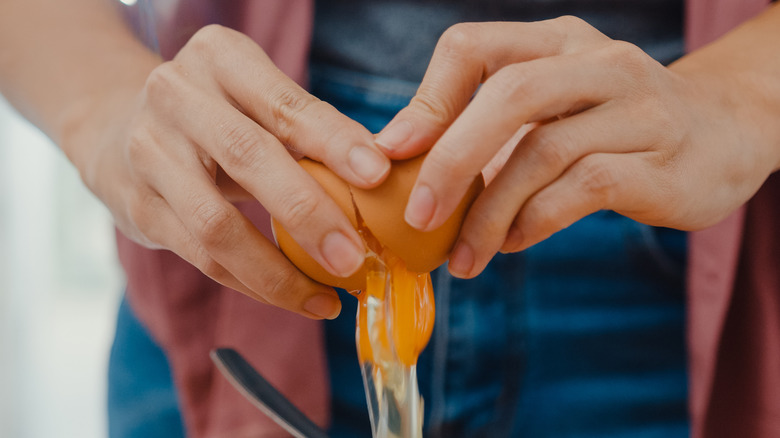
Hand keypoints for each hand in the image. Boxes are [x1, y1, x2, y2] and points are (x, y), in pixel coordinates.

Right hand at [69, 25, 390, 317]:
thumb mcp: (257, 102)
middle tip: (353, 256)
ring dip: (277, 270)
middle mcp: (176, 96)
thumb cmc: (216, 116)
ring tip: (325, 297)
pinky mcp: (136, 205)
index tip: (377, 175)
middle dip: (308, 213)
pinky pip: (201, 256)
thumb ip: (308, 131)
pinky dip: (252, 283)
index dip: (333, 140)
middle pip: (248, 157)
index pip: (285, 102)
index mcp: (220, 58)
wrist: (117, 126)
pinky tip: (292, 297)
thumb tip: (379, 177)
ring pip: (215, 224)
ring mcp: (148, 151)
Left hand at [375, 17, 779, 277]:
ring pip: (543, 151)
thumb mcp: (553, 108)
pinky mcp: (663, 161)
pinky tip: (514, 243)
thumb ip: (490, 128)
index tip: (394, 155)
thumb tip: (406, 165)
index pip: (473, 47)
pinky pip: (584, 187)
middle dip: (451, 159)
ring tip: (463, 255)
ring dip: (490, 212)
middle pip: (509, 93)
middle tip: (417, 215)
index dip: (427, 102)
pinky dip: (536, 220)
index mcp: (557, 42)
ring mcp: (638, 107)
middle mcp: (599, 62)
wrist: (725, 135)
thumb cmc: (616, 126)